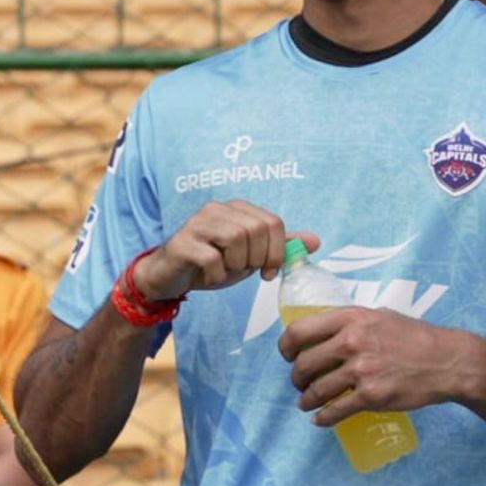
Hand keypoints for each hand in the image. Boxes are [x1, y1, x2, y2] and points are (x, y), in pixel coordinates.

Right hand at [134, 201, 318, 300]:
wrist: (170, 276)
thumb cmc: (212, 263)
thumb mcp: (250, 256)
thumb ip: (278, 246)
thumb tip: (315, 240)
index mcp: (235, 209)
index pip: (272, 222)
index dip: (277, 250)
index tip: (268, 270)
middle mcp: (215, 209)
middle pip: (256, 229)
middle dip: (257, 258)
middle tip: (246, 270)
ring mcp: (196, 224)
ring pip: (236, 238)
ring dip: (237, 264)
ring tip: (226, 269)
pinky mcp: (181, 243)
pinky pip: (212, 258)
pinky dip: (218, 274)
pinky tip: (210, 275)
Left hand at [280, 308, 468, 423]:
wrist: (449, 361)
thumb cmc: (415, 337)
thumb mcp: (378, 315)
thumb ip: (349, 322)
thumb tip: (321, 330)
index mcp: (349, 319)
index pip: (298, 332)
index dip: (286, 347)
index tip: (287, 355)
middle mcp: (350, 342)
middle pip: (303, 363)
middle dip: (296, 376)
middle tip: (299, 382)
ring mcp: (361, 370)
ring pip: (316, 389)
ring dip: (306, 399)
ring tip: (305, 402)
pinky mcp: (372, 396)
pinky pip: (336, 410)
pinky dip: (324, 417)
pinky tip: (320, 419)